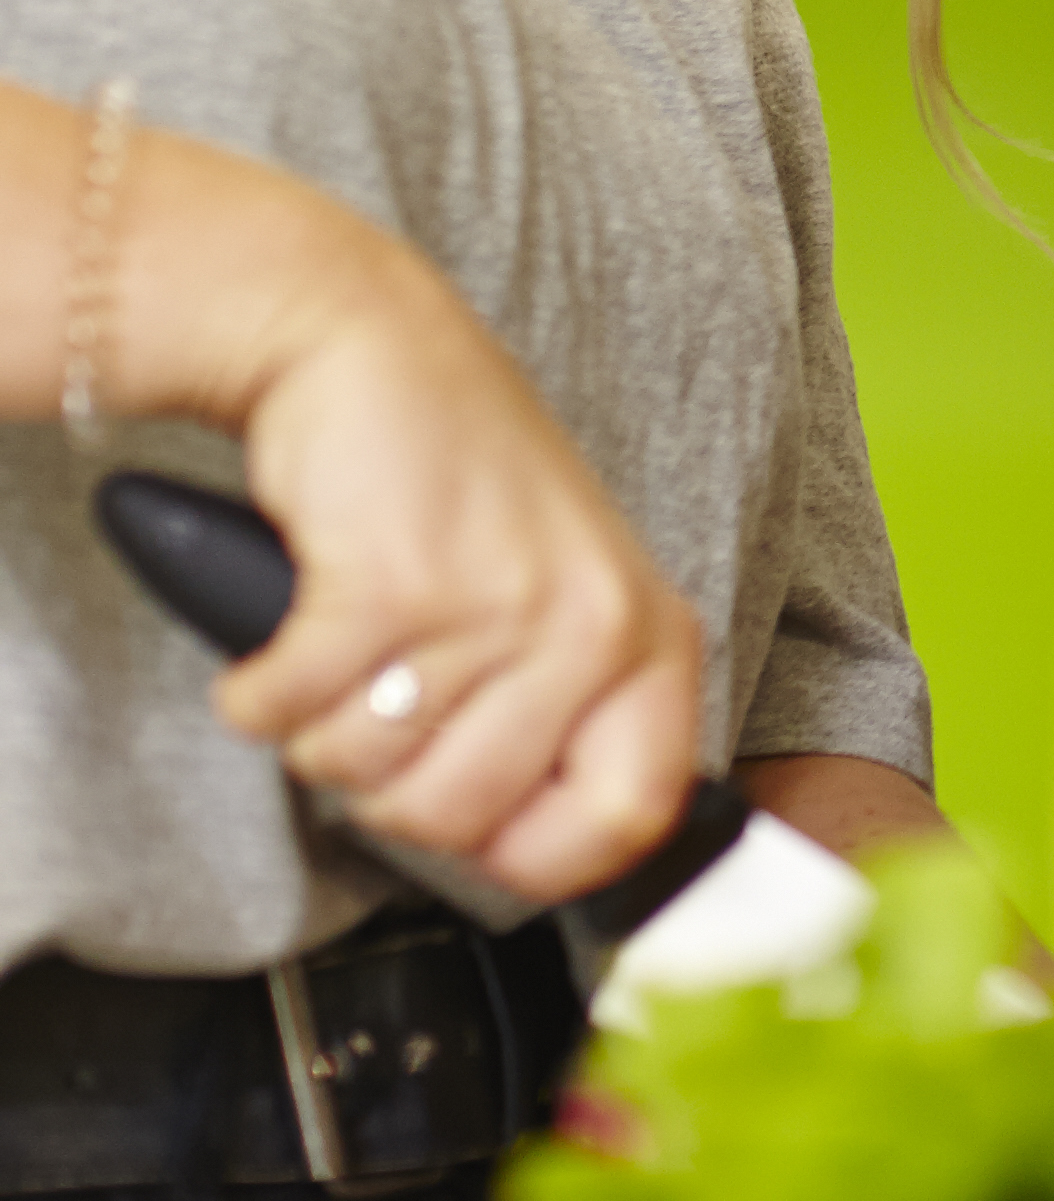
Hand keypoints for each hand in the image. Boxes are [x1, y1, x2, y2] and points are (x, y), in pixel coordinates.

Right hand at [145, 131, 707, 905]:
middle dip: (391, 785)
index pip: (632, 815)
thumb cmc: (457, 481)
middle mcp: (587, 624)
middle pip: (460, 817)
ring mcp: (492, 605)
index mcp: (647, 636)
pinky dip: (259, 688)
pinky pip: (288, 716)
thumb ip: (571, 712)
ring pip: (363, 774)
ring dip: (322, 726)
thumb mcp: (563, 595)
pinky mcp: (387, 586)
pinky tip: (291, 624)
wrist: (366, 343)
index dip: (544, 857)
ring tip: (353, 640)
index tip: (491, 842)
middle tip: (389, 699)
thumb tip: (554, 855)